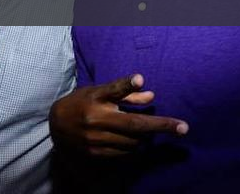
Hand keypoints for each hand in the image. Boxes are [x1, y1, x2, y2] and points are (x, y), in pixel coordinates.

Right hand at [49, 74, 187, 156]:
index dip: (130, 85)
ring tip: (146, 131)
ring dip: (145, 137)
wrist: (56, 125)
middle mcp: (95, 119)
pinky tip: (134, 141)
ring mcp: (95, 139)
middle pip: (135, 125)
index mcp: (96, 100)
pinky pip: (124, 153)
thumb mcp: (100, 92)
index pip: (118, 92)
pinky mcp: (95, 154)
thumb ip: (125, 93)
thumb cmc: (82, 102)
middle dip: (161, 126)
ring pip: (132, 142)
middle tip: (183, 128)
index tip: (146, 84)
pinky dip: (134, 147)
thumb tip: (151, 94)